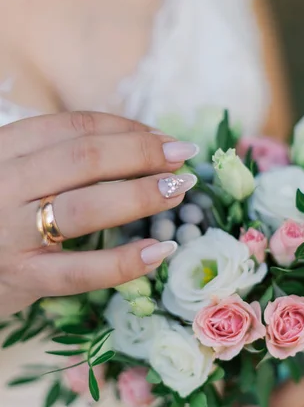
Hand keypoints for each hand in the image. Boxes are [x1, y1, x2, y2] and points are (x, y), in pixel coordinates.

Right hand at [0, 111, 197, 314]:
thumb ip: (54, 157)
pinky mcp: (22, 278)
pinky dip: (124, 262)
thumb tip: (137, 144)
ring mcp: (11, 232)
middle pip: (84, 158)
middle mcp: (5, 184)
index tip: (162, 138)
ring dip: (141, 195)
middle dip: (142, 154)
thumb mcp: (11, 171)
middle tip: (183, 156)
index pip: (73, 127)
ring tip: (179, 190)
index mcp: (4, 149)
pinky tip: (159, 250)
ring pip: (85, 207)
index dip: (126, 129)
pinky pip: (80, 271)